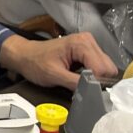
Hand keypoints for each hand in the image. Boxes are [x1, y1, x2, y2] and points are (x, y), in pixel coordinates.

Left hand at [0, 31, 118, 90]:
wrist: (24, 55)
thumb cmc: (35, 62)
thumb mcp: (54, 75)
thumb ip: (76, 83)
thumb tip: (92, 91)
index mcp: (81, 43)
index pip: (102, 68)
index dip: (95, 82)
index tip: (84, 89)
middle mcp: (87, 41)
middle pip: (107, 68)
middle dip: (96, 80)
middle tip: (79, 85)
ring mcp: (88, 45)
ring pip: (105, 68)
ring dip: (94, 77)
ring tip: (76, 79)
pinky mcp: (87, 51)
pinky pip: (98, 66)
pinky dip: (92, 74)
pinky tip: (79, 76)